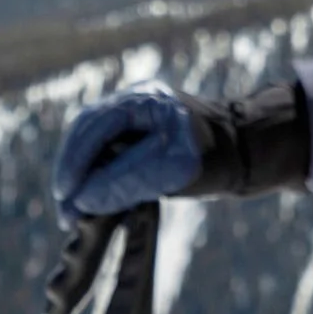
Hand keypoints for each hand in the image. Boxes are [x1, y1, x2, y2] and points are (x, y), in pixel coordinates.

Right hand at [53, 81, 201, 219]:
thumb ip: (126, 182)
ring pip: (94, 145)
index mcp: (144, 100)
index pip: (93, 127)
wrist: (246, 152)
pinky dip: (96, 178)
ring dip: (82, 178)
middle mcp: (135, 102)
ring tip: (75, 213)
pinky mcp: (140, 136)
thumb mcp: (172, 171)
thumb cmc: (215, 158)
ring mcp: (136, 117)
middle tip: (67, 212)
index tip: (66, 197)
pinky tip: (92, 202)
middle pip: (87, 134)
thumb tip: (83, 199)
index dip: (75, 162)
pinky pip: (107, 153)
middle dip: (73, 172)